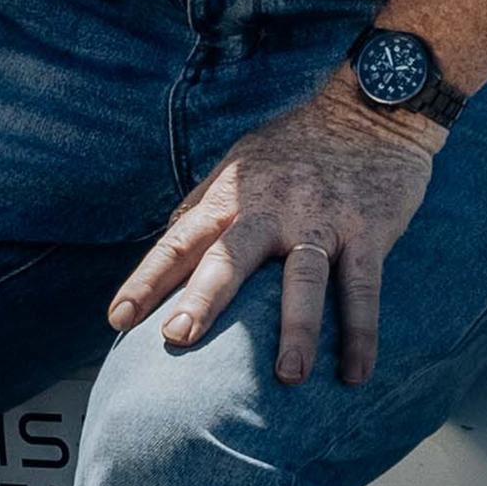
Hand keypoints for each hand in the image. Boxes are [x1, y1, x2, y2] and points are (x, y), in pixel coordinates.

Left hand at [109, 82, 440, 385]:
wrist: (368, 109)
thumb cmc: (295, 146)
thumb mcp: (239, 162)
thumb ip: (205, 205)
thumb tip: (164, 243)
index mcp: (233, 195)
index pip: (180, 239)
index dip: (147, 278)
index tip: (118, 318)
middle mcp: (272, 208)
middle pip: (232, 255)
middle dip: (204, 296)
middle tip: (179, 337)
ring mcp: (321, 221)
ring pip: (304, 278)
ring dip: (297, 329)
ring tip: (288, 376)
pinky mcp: (367, 231)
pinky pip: (363, 287)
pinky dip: (361, 332)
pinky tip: (356, 374)